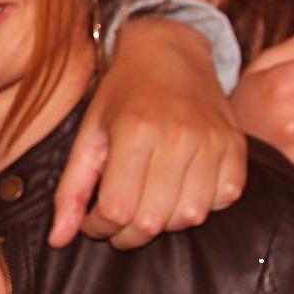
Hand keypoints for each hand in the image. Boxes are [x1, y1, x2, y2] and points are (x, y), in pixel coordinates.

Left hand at [52, 19, 247, 249]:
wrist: (170, 52)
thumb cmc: (123, 93)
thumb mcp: (89, 133)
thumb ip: (71, 189)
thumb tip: (57, 241)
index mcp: (135, 130)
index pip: (116, 209)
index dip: (98, 226)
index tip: (92, 220)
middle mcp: (179, 137)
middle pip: (152, 220)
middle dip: (127, 232)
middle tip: (116, 218)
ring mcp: (213, 142)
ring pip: (189, 217)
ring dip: (163, 221)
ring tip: (147, 202)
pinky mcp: (236, 147)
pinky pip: (222, 201)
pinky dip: (200, 206)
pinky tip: (180, 189)